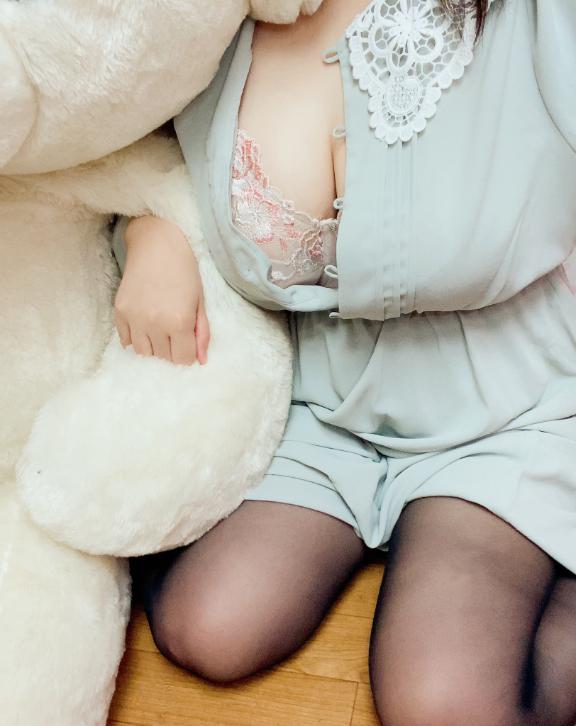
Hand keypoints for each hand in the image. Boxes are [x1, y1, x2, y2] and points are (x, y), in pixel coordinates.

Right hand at [114, 216, 209, 364]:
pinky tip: (145, 323)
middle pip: (164, 357)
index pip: (183, 359)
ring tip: (160, 329)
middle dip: (172, 349)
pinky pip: (126, 341)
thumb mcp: (199, 302)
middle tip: (175, 329)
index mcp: (179, 321)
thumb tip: (201, 361)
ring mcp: (134, 319)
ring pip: (144, 353)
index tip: (188, 340)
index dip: (188, 352)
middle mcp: (155, 324)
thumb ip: (202, 333)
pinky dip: (136, 338)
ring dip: (154, 347)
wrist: (156, 245)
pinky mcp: (120, 312)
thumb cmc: (184, 271)